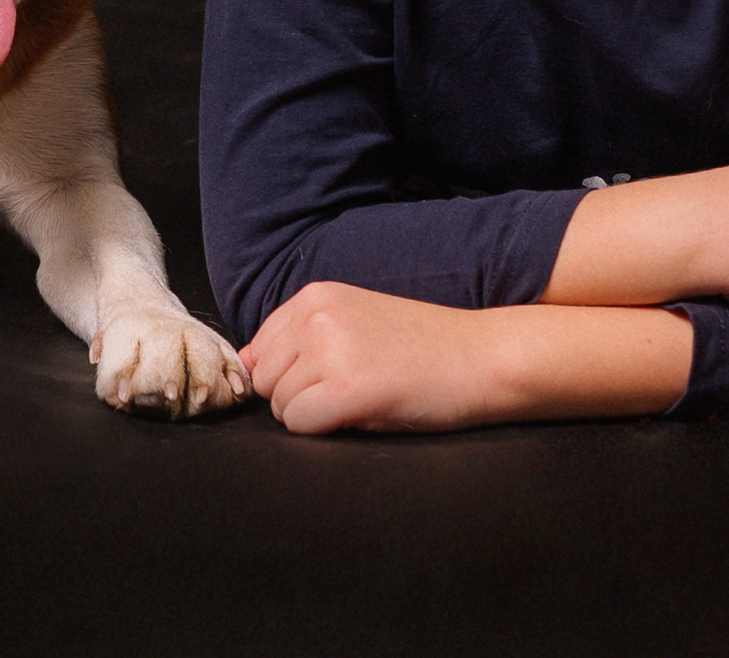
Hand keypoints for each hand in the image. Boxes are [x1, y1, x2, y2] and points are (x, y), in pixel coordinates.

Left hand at [240, 282, 512, 434]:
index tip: (328, 380)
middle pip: (265, 380)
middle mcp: (315, 317)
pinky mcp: (347, 388)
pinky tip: (363, 414)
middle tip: (351, 391)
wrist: (483, 356)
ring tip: (363, 398)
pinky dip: (324, 431)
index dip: (288, 376)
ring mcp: (330, 350)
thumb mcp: (353, 325)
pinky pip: (299, 424)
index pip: (258, 351)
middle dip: (297, 396)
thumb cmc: (423, 349)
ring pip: (280, 405)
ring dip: (314, 414)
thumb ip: (299, 339)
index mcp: (314, 297)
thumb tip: (245, 364)